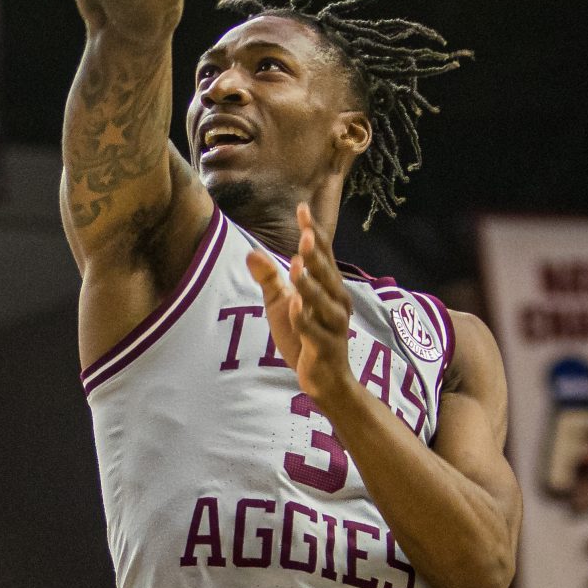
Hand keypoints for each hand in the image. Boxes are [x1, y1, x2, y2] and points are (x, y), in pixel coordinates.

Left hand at [247, 204, 357, 409]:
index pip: (321, 255)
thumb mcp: (282, 304)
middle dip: (317, 254)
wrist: (324, 379)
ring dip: (311, 284)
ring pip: (323, 302)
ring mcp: (333, 326)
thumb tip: (251, 252)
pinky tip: (294, 306)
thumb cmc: (305, 338)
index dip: (313, 232)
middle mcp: (336, 303)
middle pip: (327, 274)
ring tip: (298, 265)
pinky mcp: (325, 348)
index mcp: (328, 288)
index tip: (301, 208)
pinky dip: (305, 319)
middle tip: (306, 234)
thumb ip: (270, 279)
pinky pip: (315, 332)